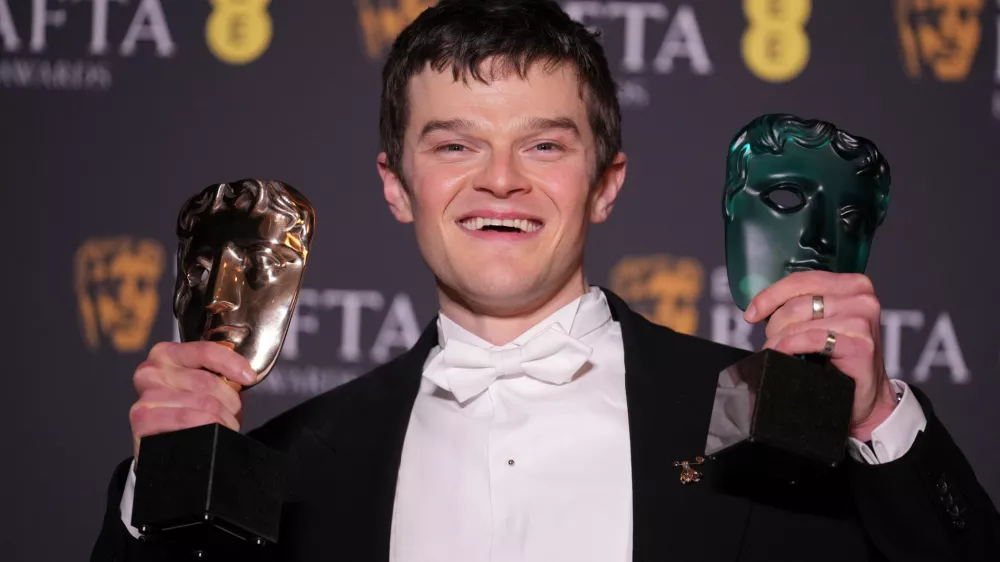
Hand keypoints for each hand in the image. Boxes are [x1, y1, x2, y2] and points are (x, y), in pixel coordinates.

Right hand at [129, 341, 255, 458]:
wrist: (163, 445)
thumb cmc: (186, 411)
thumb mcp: (201, 386)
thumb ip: (217, 374)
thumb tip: (244, 375)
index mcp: (166, 354)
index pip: (206, 351)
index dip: (233, 363)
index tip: (248, 377)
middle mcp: (151, 372)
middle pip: (208, 382)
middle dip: (230, 402)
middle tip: (231, 415)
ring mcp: (145, 396)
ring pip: (204, 405)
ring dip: (223, 421)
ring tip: (222, 427)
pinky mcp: (143, 420)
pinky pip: (188, 420)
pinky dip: (207, 430)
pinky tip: (209, 435)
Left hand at [744, 271, 897, 441]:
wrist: (866, 395)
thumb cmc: (840, 358)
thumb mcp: (823, 322)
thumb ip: (803, 306)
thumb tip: (759, 306)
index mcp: (852, 285)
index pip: (801, 280)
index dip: (771, 295)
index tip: (751, 313)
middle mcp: (861, 298)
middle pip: (797, 303)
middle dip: (774, 325)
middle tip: (770, 343)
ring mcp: (863, 320)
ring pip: (800, 322)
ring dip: (778, 340)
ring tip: (775, 352)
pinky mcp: (860, 344)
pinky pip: (811, 339)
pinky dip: (790, 347)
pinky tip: (783, 355)